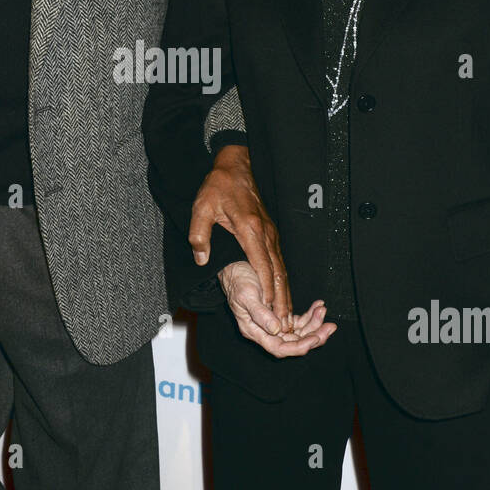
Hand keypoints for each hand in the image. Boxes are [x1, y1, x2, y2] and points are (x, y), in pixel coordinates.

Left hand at [190, 144, 292, 330]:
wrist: (235, 167)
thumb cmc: (219, 186)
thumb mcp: (202, 207)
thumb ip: (200, 234)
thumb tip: (200, 258)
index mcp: (249, 229)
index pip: (262, 265)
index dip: (267, 288)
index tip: (270, 308)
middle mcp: (265, 233)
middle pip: (278, 271)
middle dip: (282, 298)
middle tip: (286, 322)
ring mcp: (271, 233)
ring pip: (282, 267)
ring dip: (285, 291)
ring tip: (289, 314)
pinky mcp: (271, 233)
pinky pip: (279, 260)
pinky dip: (283, 279)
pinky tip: (283, 292)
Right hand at [217, 261, 336, 358]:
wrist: (234, 267)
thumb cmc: (237, 280)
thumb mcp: (246, 295)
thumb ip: (260, 314)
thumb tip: (277, 329)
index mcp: (255, 331)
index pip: (280, 347)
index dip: (299, 346)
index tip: (315, 338)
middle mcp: (265, 330)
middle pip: (293, 342)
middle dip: (313, 336)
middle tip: (330, 327)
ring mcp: (273, 323)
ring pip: (298, 331)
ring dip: (314, 324)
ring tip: (323, 311)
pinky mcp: (278, 313)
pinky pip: (297, 320)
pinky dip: (309, 314)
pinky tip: (318, 305)